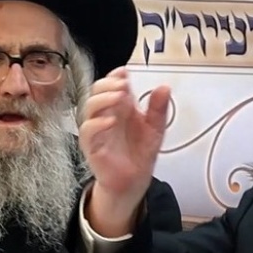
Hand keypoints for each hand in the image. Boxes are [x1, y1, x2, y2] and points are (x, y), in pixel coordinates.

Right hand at [78, 67, 170, 235]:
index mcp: (121, 107)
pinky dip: (97, 124)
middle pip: (97, 91)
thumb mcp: (156, 128)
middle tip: (123, 84)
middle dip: (108, 84)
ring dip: (103, 99)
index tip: (125, 72)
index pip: (112, 84)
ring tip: (119, 97)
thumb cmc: (140, 152)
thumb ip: (159, 108)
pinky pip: (88, 131)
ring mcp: (97, 129)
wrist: (134, 180)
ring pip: (89, 107)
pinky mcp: (92, 146)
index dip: (115, 76)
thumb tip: (164, 87)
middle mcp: (106, 115)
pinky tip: (111, 121)